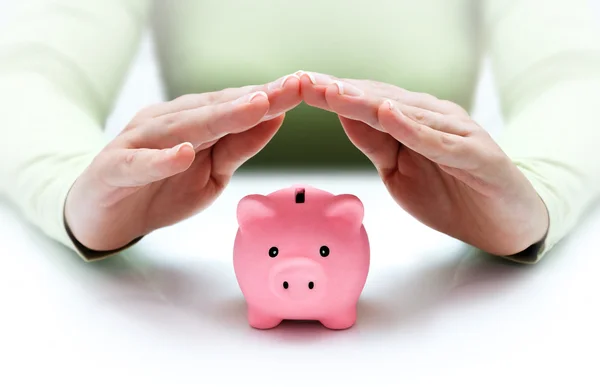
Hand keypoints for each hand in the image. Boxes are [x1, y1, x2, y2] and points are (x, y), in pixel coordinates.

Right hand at [65, 74, 300, 251]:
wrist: (104, 215)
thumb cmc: (161, 189)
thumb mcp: (212, 172)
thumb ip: (238, 146)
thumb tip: (275, 118)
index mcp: (192, 121)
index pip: (235, 105)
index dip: (270, 97)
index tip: (305, 87)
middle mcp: (167, 122)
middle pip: (215, 109)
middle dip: (256, 99)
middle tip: (292, 87)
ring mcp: (138, 142)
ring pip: (182, 127)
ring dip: (219, 117)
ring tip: (254, 107)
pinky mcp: (114, 167)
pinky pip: (139, 163)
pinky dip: (161, 159)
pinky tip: (184, 153)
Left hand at [299, 71, 548, 255]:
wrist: (504, 222)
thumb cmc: (451, 194)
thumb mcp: (399, 171)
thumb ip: (375, 144)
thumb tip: (343, 117)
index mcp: (412, 121)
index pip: (365, 102)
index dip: (332, 95)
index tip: (296, 87)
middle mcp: (433, 117)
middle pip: (380, 100)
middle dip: (340, 92)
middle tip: (304, 82)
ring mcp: (456, 133)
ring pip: (406, 114)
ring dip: (367, 102)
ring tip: (334, 93)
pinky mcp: (476, 154)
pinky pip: (440, 141)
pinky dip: (413, 129)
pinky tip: (388, 116)